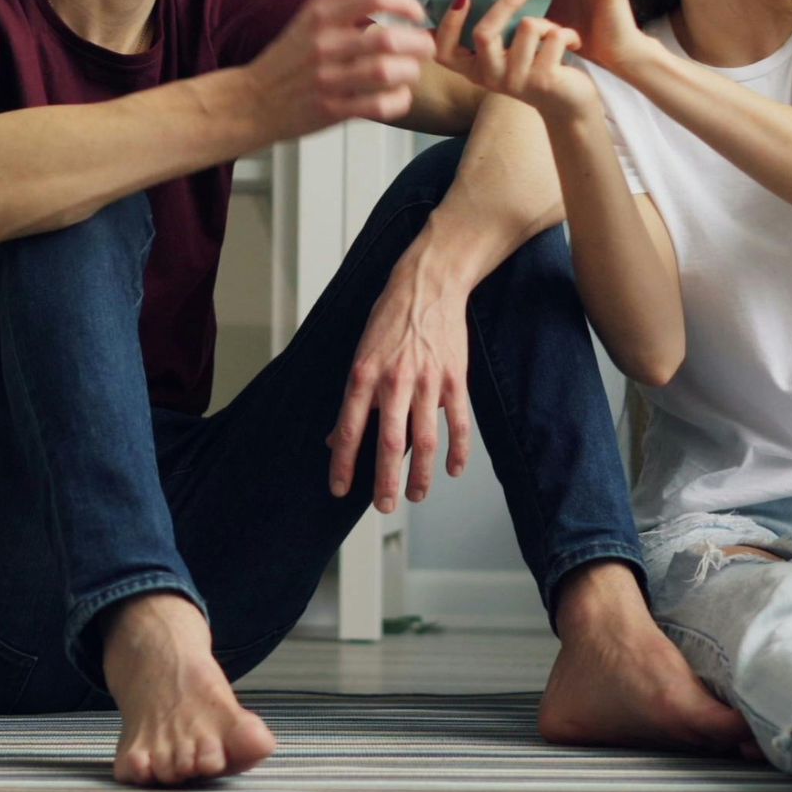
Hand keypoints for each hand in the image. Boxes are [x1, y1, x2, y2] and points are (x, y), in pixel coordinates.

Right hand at [245, 0, 434, 142]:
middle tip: (425, 47)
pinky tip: (399, 95)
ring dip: (409, 72)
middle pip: (387, 37)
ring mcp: (327, 79)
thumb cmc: (285, 59)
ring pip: (385, 72)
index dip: (405, 2)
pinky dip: (398, 101)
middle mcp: (324, 45)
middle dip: (417, 42)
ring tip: (411, 71)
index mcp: (321, 17)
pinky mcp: (331, 110)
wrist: (250, 101)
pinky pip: (377, 106)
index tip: (415, 13)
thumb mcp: (308, 16)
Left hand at [324, 240, 475, 512]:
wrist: (429, 284)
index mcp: (364, 375)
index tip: (340, 489)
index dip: (343, 463)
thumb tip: (333, 436)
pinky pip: (458, 425)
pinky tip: (452, 471)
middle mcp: (394, 381)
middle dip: (384, 482)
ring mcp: (428, 382)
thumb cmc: (390, 317)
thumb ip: (352, 397)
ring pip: (425, 441)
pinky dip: (457, 452)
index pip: (348, 429)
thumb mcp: (360, 352)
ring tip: (416, 496)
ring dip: (421, 476)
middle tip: (382, 506)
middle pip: (388, 444)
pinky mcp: (454, 380)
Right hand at [457, 8, 599, 121]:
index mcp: (474, 69)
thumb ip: (491, 31)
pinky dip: (567, 33)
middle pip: (483, 32)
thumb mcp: (506, 52)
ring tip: (555, 32)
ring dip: (547, 22)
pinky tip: (572, 44)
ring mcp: (515, 81)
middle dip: (506, 1)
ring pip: (527, 26)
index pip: (443, 50)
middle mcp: (489, 77)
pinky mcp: (543, 80)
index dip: (448, 23)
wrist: (570, 104)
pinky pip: (554, 36)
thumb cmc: (536, 67)